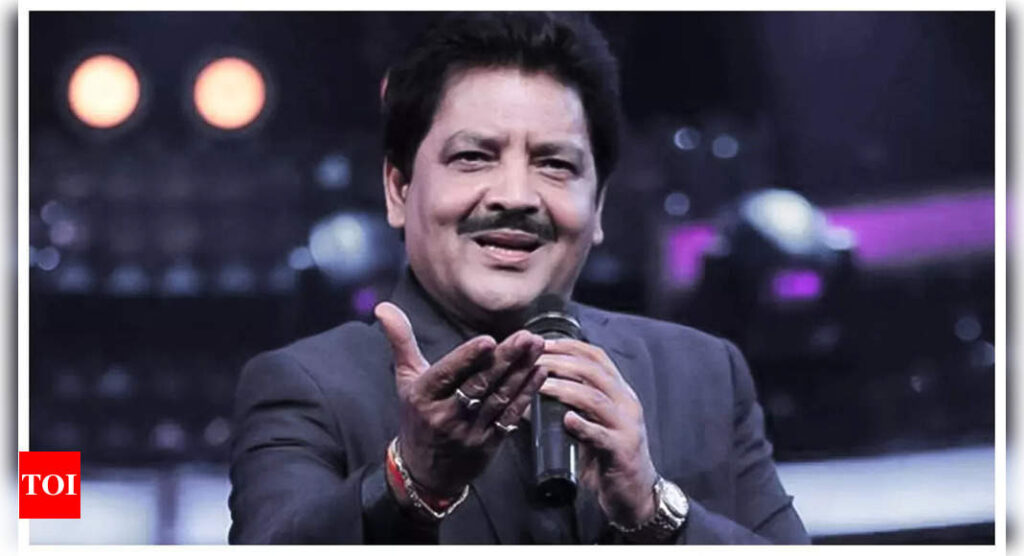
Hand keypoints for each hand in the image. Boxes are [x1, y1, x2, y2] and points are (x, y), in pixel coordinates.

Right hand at [375, 302, 546, 496]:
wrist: (424, 472)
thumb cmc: (417, 416)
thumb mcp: (406, 379)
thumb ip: (401, 341)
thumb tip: (383, 307)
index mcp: (423, 397)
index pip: (447, 374)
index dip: (468, 358)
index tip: (488, 340)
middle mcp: (445, 415)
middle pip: (478, 384)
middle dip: (505, 359)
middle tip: (527, 337)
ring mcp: (469, 432)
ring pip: (498, 398)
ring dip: (521, 372)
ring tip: (537, 348)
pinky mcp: (489, 443)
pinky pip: (510, 416)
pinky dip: (526, 394)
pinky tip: (539, 373)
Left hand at [538, 339, 657, 526]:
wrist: (636, 494)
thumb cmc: (608, 456)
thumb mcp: (593, 424)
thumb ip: (571, 407)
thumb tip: (530, 393)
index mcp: (620, 392)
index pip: (597, 357)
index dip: (570, 346)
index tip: (543, 343)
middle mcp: (627, 403)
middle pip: (593, 372)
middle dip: (561, 363)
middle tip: (534, 362)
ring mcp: (626, 427)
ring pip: (594, 399)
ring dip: (564, 389)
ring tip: (540, 386)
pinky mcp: (622, 451)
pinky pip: (601, 435)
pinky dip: (583, 426)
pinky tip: (567, 420)